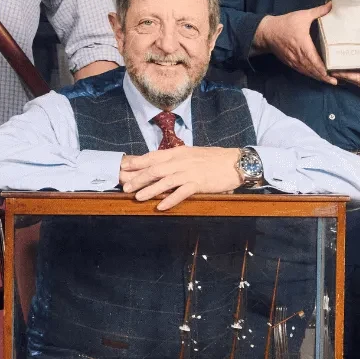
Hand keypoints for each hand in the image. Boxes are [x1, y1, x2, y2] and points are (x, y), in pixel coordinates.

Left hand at [119, 145, 242, 209]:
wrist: (236, 162)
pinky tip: (161, 206)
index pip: (153, 156)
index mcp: (178, 152)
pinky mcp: (199, 183)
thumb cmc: (214, 159)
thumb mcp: (192, 154)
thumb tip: (160, 166)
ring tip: (138, 197)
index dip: (137, 162)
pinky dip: (170, 199)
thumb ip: (176, 159)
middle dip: (138, 178)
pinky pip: (182, 192)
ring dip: (150, 189)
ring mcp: (190, 172)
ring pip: (165, 180)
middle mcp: (182, 161)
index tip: (123, 168)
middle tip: (125, 186)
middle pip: (155, 169)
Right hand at [253, 4, 335, 84]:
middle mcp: (299, 57)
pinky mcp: (291, 63)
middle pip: (313, 71)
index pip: (315, 61)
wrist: (267, 32)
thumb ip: (319, 11)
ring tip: (329, 81)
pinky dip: (311, 75)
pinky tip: (317, 76)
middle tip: (336, 82)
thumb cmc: (286, 24)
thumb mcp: (303, 15)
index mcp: (304, 46)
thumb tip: (332, 5)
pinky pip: (302, 71)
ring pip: (308, 72)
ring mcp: (294, 61)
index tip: (333, 76)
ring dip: (318, 77)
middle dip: (324, 77)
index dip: (324, 70)